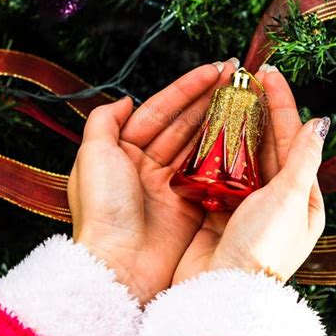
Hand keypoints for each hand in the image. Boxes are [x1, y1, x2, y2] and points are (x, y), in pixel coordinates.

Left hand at [69, 59, 238, 304]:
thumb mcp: (92, 156)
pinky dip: (226, 153)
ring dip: (220, 120)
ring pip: (199, 144)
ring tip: (243, 98)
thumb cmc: (103, 210)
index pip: (159, 110)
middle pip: (183, 124)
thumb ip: (104, 121)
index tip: (213, 70)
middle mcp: (147, 166)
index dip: (186, 88)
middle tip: (236, 78)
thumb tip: (125, 100)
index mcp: (122, 152)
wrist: (120, 265)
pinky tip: (243, 134)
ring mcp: (171, 186)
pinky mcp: (191, 206)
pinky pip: (211, 173)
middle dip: (209, 99)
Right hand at [171, 67, 327, 284]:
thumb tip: (319, 122)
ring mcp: (246, 207)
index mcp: (303, 199)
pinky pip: (217, 176)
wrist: (222, 292)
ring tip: (223, 98)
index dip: (282, 104)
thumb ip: (301, 158)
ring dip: (233, 129)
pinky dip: (212, 154)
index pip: (293, 140)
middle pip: (267, 145)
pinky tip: (204, 132)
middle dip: (257, 111)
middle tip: (244, 78)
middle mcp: (277, 202)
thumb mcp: (289, 198)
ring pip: (240, 158)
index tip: (269, 75)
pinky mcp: (219, 213)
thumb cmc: (263, 248)